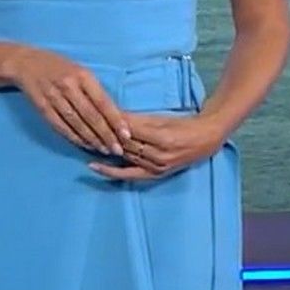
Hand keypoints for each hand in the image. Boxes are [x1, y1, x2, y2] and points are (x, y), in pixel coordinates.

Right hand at [1, 45, 131, 157]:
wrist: (26, 63)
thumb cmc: (59, 66)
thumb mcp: (80, 70)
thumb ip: (94, 90)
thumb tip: (114, 115)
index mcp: (82, 75)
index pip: (102, 102)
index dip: (115, 120)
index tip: (126, 135)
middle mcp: (68, 85)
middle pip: (90, 115)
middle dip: (105, 135)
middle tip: (117, 149)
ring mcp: (53, 96)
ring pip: (75, 123)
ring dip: (91, 139)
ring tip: (103, 149)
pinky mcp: (41, 106)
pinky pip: (59, 125)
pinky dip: (72, 137)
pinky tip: (83, 144)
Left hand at [89, 112, 226, 180]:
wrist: (206, 140)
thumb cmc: (183, 124)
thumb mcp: (161, 118)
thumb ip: (137, 120)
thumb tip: (112, 115)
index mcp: (163, 138)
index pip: (129, 131)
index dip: (111, 125)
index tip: (93, 118)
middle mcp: (160, 155)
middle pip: (125, 146)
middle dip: (105, 137)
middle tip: (83, 128)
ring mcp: (158, 167)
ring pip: (126, 157)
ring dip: (106, 151)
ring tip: (85, 142)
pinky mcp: (157, 174)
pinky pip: (130, 174)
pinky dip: (112, 171)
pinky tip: (95, 167)